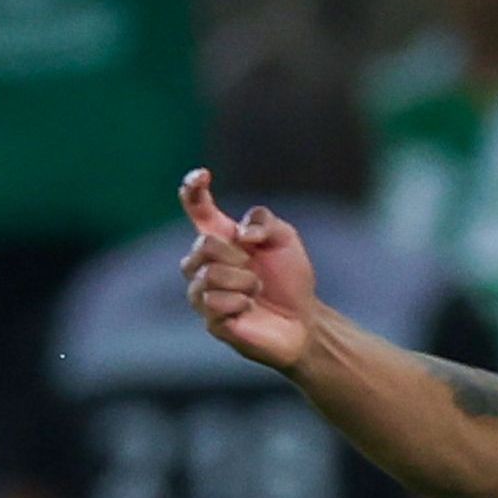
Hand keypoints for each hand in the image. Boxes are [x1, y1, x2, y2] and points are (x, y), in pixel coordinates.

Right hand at [179, 169, 327, 371]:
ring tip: (256, 290)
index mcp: (221, 237)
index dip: (193, 189)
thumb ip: (264, 222)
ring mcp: (203, 293)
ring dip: (243, 281)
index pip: (196, 207)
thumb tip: (239, 234)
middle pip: (203, 245)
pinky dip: (241, 302)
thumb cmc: (290, 278)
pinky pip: (213, 303)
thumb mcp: (286, 239)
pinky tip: (249, 307)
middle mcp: (205, 263)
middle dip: (236, 256)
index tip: (204, 176)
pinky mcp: (210, 320)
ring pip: (208, 276)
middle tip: (255, 268)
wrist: (303, 321)